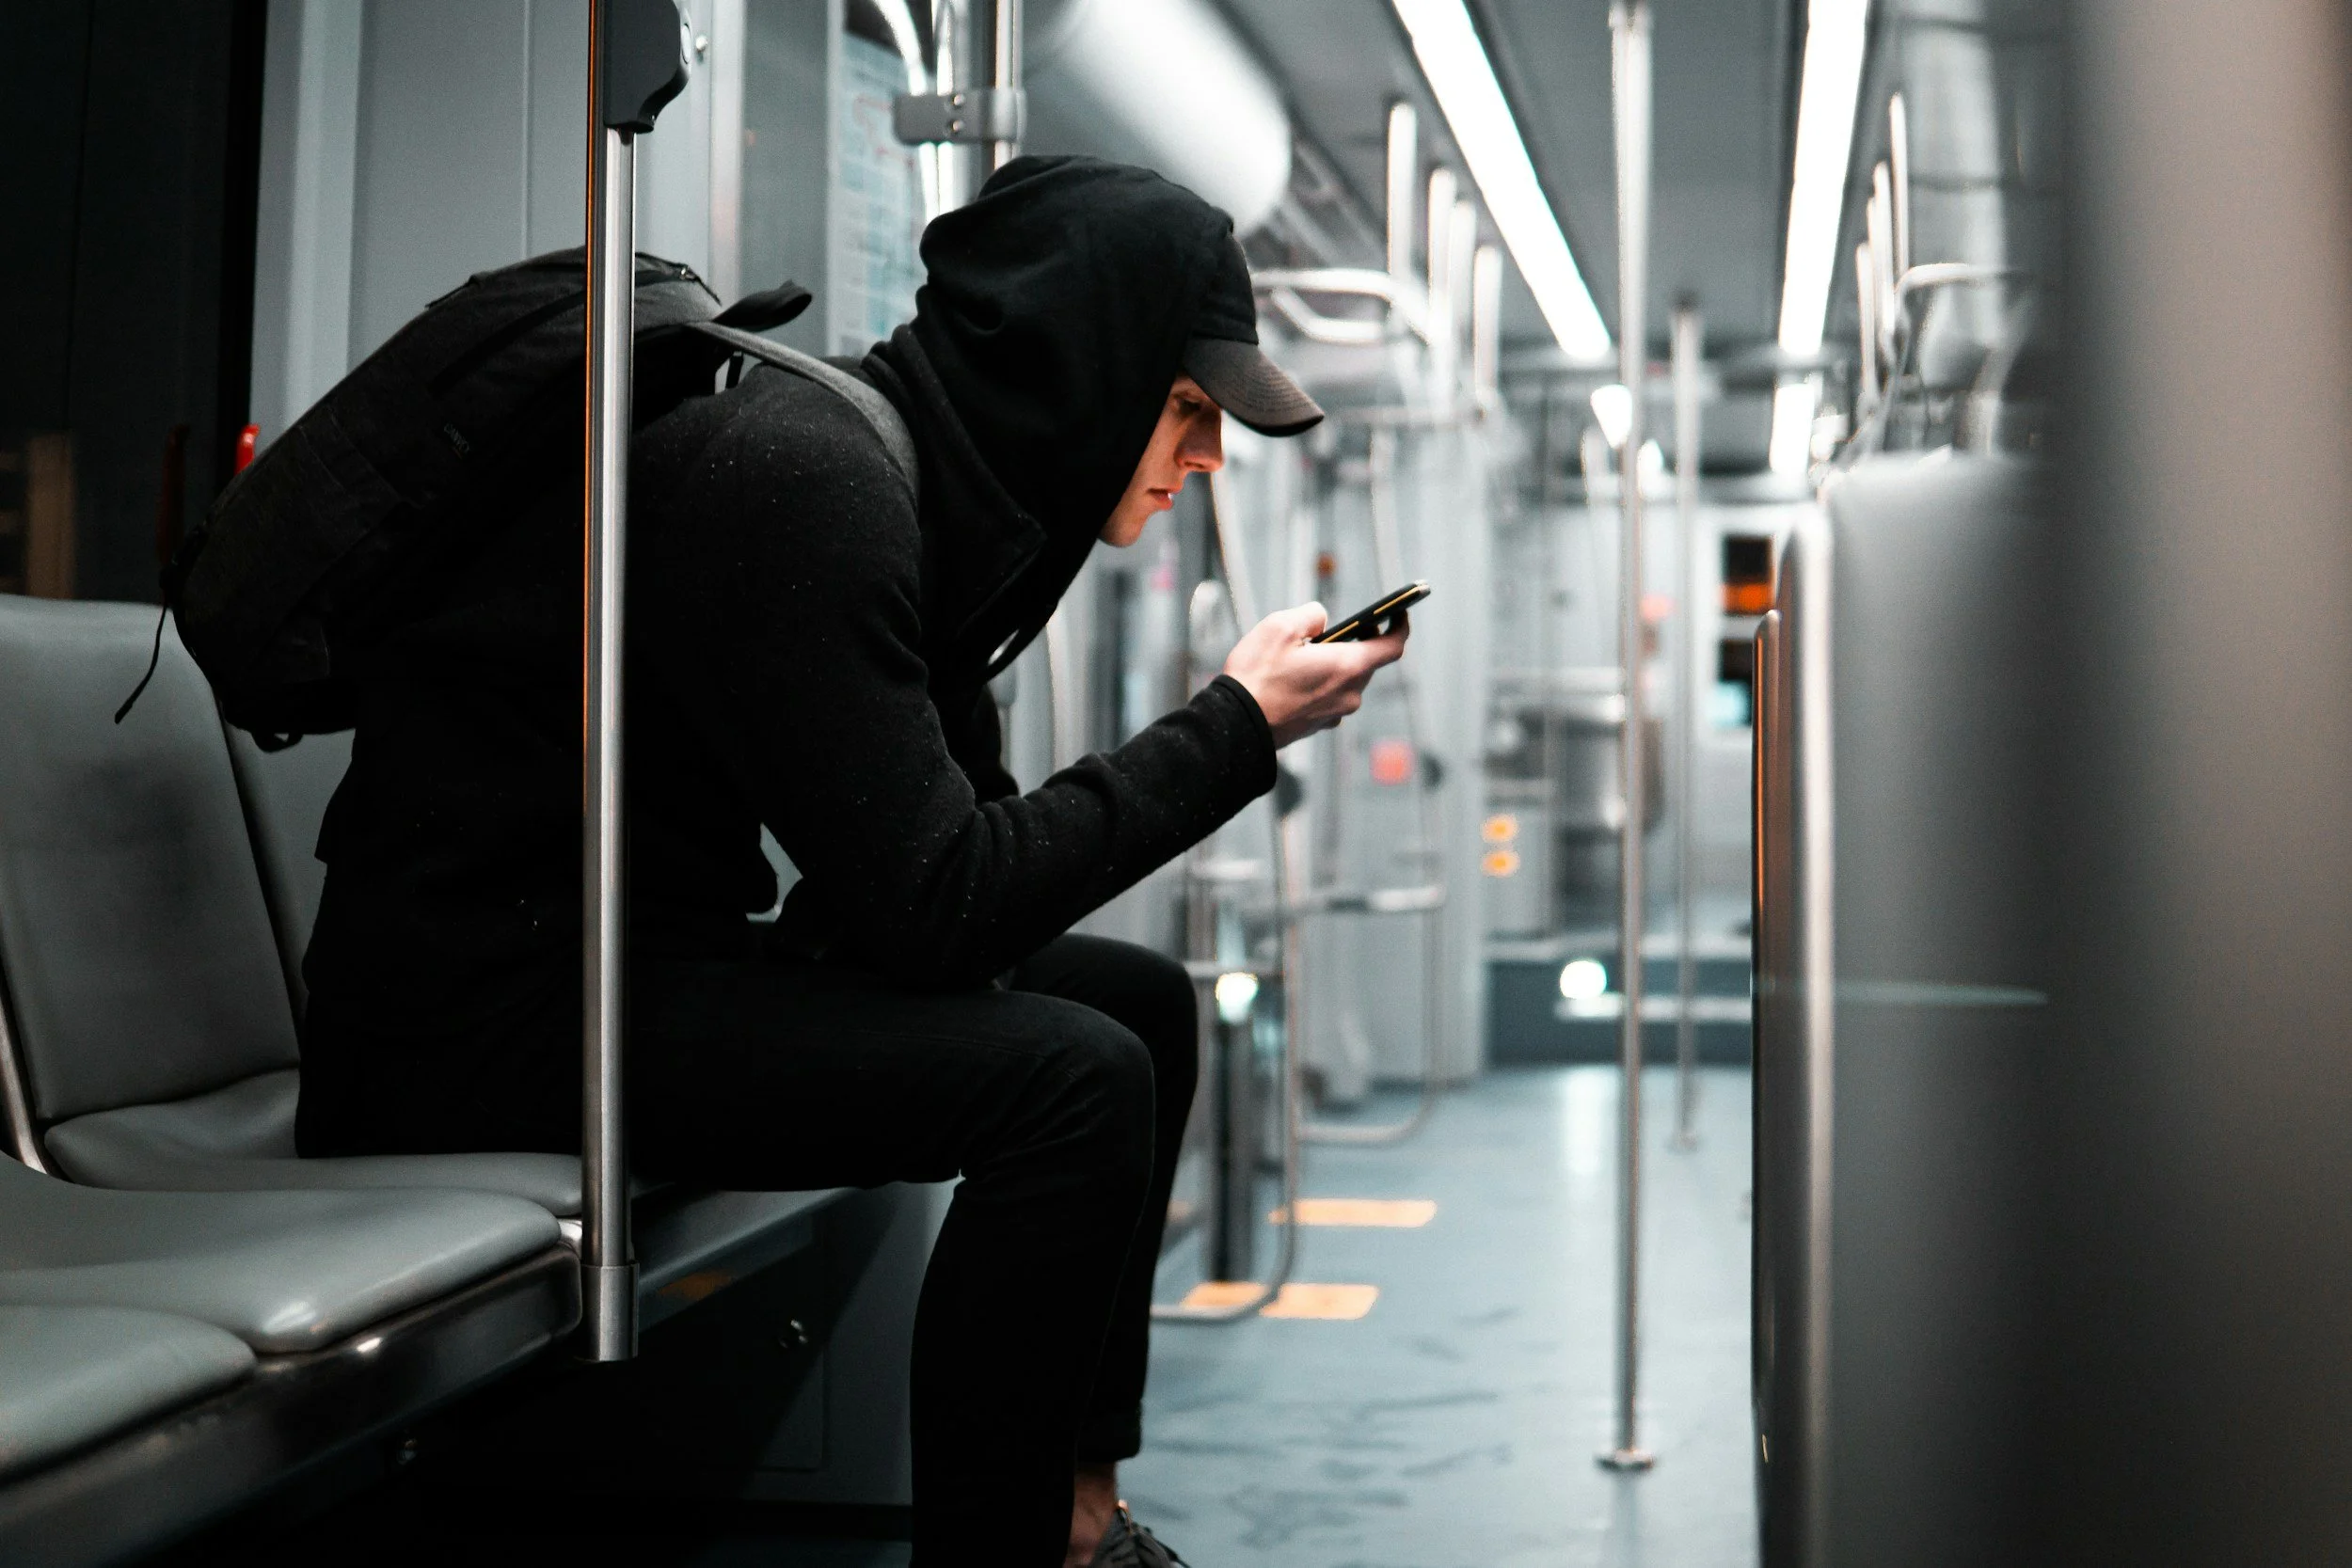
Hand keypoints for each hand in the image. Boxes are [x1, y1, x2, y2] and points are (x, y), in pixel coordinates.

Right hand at [1222, 602, 1408, 749]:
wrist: (1237, 725)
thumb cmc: (1257, 678)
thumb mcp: (1280, 627)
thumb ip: (1310, 615)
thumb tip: (1321, 619)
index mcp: (1348, 667)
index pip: (1392, 646)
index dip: (1400, 626)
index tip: (1399, 613)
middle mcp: (1350, 693)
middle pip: (1366, 662)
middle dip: (1357, 642)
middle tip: (1338, 628)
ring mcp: (1336, 713)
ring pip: (1346, 680)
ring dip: (1335, 664)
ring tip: (1304, 654)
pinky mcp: (1319, 725)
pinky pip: (1330, 697)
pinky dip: (1321, 683)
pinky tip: (1294, 677)